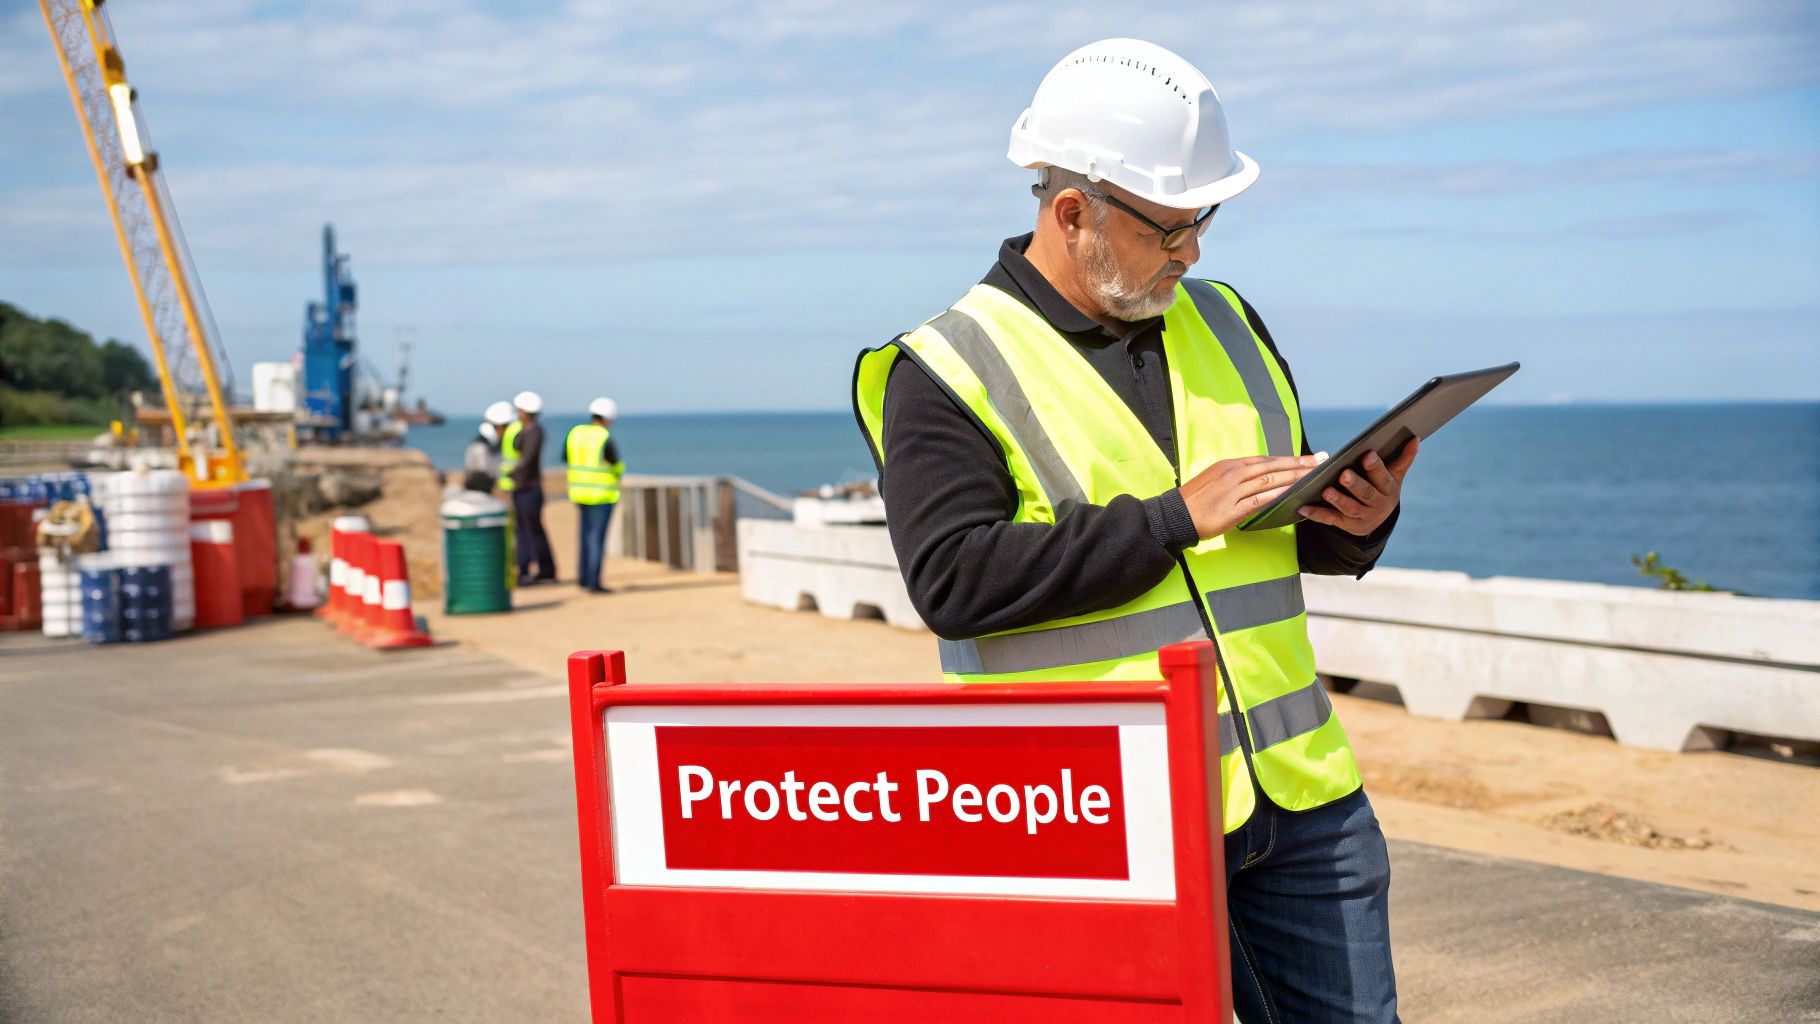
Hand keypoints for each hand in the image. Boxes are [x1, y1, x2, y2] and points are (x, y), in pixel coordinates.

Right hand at [1181, 453, 1325, 539]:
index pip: (1266, 459)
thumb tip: (1260, 479)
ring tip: (1312, 477)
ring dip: (1294, 478)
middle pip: (1273, 466)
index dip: (1289, 458)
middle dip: (1299, 464)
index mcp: (1230, 465)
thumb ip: (1237, 478)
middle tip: (1319, 461)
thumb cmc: (1194, 500)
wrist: (1175, 515)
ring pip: (1270, 481)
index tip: (1307, 458)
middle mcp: (1234, 474)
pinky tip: (1292, 493)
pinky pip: (1260, 500)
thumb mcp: (1215, 480)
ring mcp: (1234, 490)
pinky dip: (1278, 495)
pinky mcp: (1233, 509)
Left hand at [1299, 438, 1418, 536]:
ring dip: (1337, 500)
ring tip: (1326, 491)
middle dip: (1355, 484)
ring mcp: (1361, 518)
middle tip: (1344, 474)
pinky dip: (1316, 514)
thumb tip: (1415, 438)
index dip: (1376, 467)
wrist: (1376, 521)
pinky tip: (1304, 507)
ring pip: (1349, 508)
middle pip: (1366, 494)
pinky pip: (1330, 520)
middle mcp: (1377, 506)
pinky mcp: (1346, 526)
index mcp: (1389, 491)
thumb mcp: (1394, 477)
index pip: (1383, 478)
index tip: (1367, 454)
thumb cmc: (1382, 490)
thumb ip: (1403, 459)